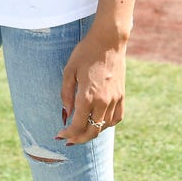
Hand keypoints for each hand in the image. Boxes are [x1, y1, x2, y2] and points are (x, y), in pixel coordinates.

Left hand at [55, 28, 126, 144]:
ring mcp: (114, 99)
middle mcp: (103, 101)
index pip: (77, 125)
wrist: (108, 40)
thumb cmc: (86, 52)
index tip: (60, 135)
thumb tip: (66, 113)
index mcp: (87, 96)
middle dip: (79, 138)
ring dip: (93, 132)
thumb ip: (66, 94)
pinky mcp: (122, 95)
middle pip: (92, 131)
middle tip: (69, 140)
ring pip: (104, 126)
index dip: (68, 134)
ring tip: (82, 130)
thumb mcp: (69, 70)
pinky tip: (100, 122)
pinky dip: (107, 124)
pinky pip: (116, 118)